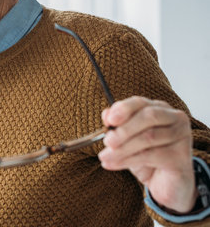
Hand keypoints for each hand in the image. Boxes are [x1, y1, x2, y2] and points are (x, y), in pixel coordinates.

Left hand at [98, 96, 196, 213]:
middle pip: (149, 116)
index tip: (108, 120)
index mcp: (160, 109)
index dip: (123, 109)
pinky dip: (127, 160)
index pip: (141, 102)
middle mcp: (175, 119)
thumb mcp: (127, 139)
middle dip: (124, 129)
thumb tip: (106, 114)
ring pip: (149, 137)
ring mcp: (182, 137)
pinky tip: (113, 164)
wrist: (164, 183)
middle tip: (107, 141)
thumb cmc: (145, 156)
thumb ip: (118, 125)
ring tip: (104, 157)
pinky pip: (151, 156)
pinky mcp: (181, 157)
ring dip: (122, 148)